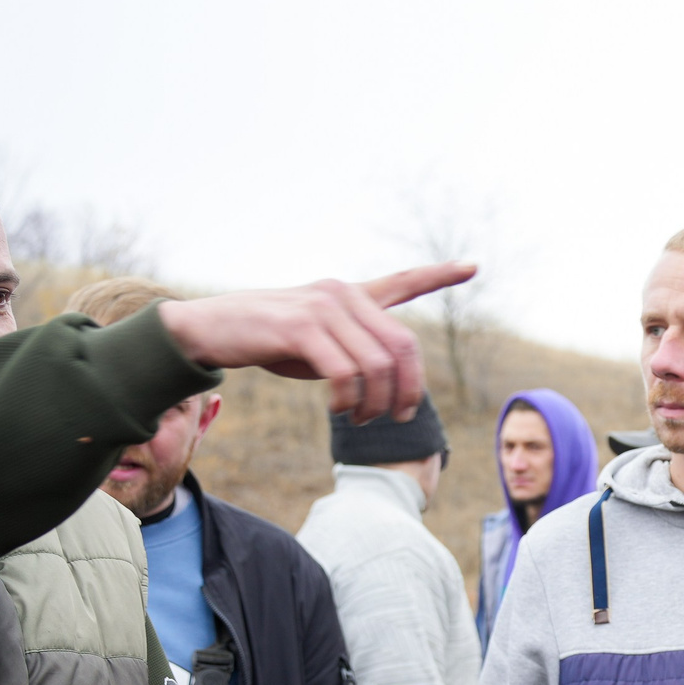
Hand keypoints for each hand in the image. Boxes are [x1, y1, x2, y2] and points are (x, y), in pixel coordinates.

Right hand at [153, 263, 474, 424]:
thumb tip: (392, 383)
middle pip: (404, 347)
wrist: (211, 330)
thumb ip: (358, 350)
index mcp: (351, 295)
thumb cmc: (270, 341)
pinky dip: (348, 401)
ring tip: (359, 418)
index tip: (472, 265)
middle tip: (396, 418)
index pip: (403, 281)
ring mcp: (323, 307)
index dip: (439, 274)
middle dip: (408, 391)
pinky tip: (340, 411)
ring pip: (377, 366)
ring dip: (375, 404)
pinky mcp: (301, 327)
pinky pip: (346, 373)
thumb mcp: (322, 343)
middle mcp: (343, 294)